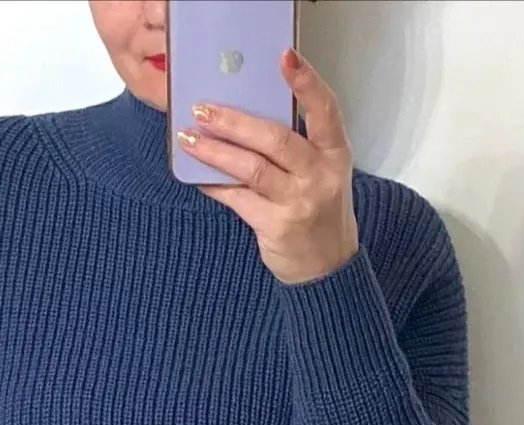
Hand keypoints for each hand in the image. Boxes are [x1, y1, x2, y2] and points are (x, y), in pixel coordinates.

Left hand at [176, 48, 358, 283]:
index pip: (325, 110)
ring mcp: (299, 202)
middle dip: (234, 122)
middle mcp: (319, 176)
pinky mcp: (277, 226)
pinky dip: (215, 186)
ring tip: (189, 139)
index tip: (285, 57)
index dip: (306, 83)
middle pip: (275, 139)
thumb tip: (242, 119)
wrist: (326, 267)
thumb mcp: (321, 174)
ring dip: (215, 152)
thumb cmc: (319, 212)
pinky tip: (196, 175)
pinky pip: (238, 199)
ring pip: (252, 169)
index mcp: (334, 154)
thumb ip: (294, 148)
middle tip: (203, 109)